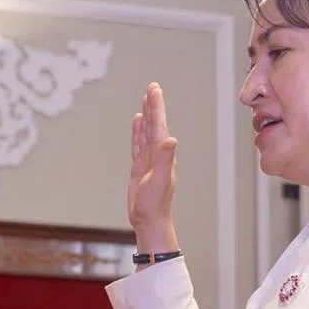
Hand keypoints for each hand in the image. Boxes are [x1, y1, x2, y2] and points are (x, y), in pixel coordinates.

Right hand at [127, 83, 178, 247]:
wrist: (148, 220)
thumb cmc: (155, 204)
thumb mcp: (160, 180)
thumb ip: (166, 159)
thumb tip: (171, 139)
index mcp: (163, 154)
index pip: (159, 125)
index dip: (156, 107)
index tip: (154, 90)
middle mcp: (157, 154)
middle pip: (154, 125)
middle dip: (153, 106)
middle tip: (152, 87)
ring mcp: (148, 160)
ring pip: (146, 132)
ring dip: (146, 116)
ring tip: (146, 99)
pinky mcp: (139, 168)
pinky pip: (138, 144)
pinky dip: (138, 132)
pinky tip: (137, 122)